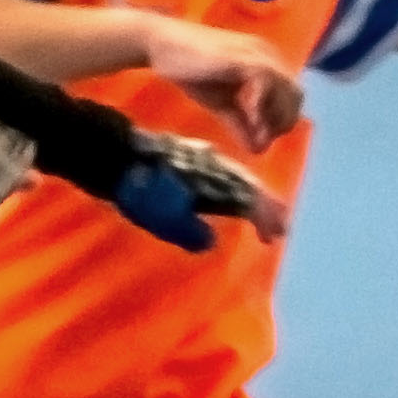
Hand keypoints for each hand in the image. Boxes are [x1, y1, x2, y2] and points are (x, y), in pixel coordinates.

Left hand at [109, 131, 284, 254]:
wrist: (117, 154)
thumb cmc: (140, 190)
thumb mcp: (163, 217)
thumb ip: (189, 231)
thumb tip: (211, 242)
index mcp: (214, 181)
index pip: (248, 199)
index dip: (265, 217)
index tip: (276, 235)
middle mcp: (215, 165)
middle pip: (249, 186)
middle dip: (267, 207)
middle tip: (280, 227)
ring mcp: (204, 157)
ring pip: (237, 177)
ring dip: (253, 196)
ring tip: (263, 215)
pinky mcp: (193, 155)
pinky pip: (224, 172)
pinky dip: (236, 186)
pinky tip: (232, 196)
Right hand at [140, 17, 304, 149]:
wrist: (162, 45)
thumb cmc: (191, 70)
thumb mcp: (222, 103)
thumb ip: (241, 123)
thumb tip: (258, 150)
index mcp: (265, 62)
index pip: (291, 94)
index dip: (283, 119)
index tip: (264, 138)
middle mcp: (267, 55)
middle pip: (295, 93)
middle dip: (283, 121)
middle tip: (263, 138)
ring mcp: (256, 54)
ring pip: (287, 88)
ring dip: (275, 117)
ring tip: (257, 134)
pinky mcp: (242, 58)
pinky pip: (265, 83)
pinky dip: (261, 107)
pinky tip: (249, 121)